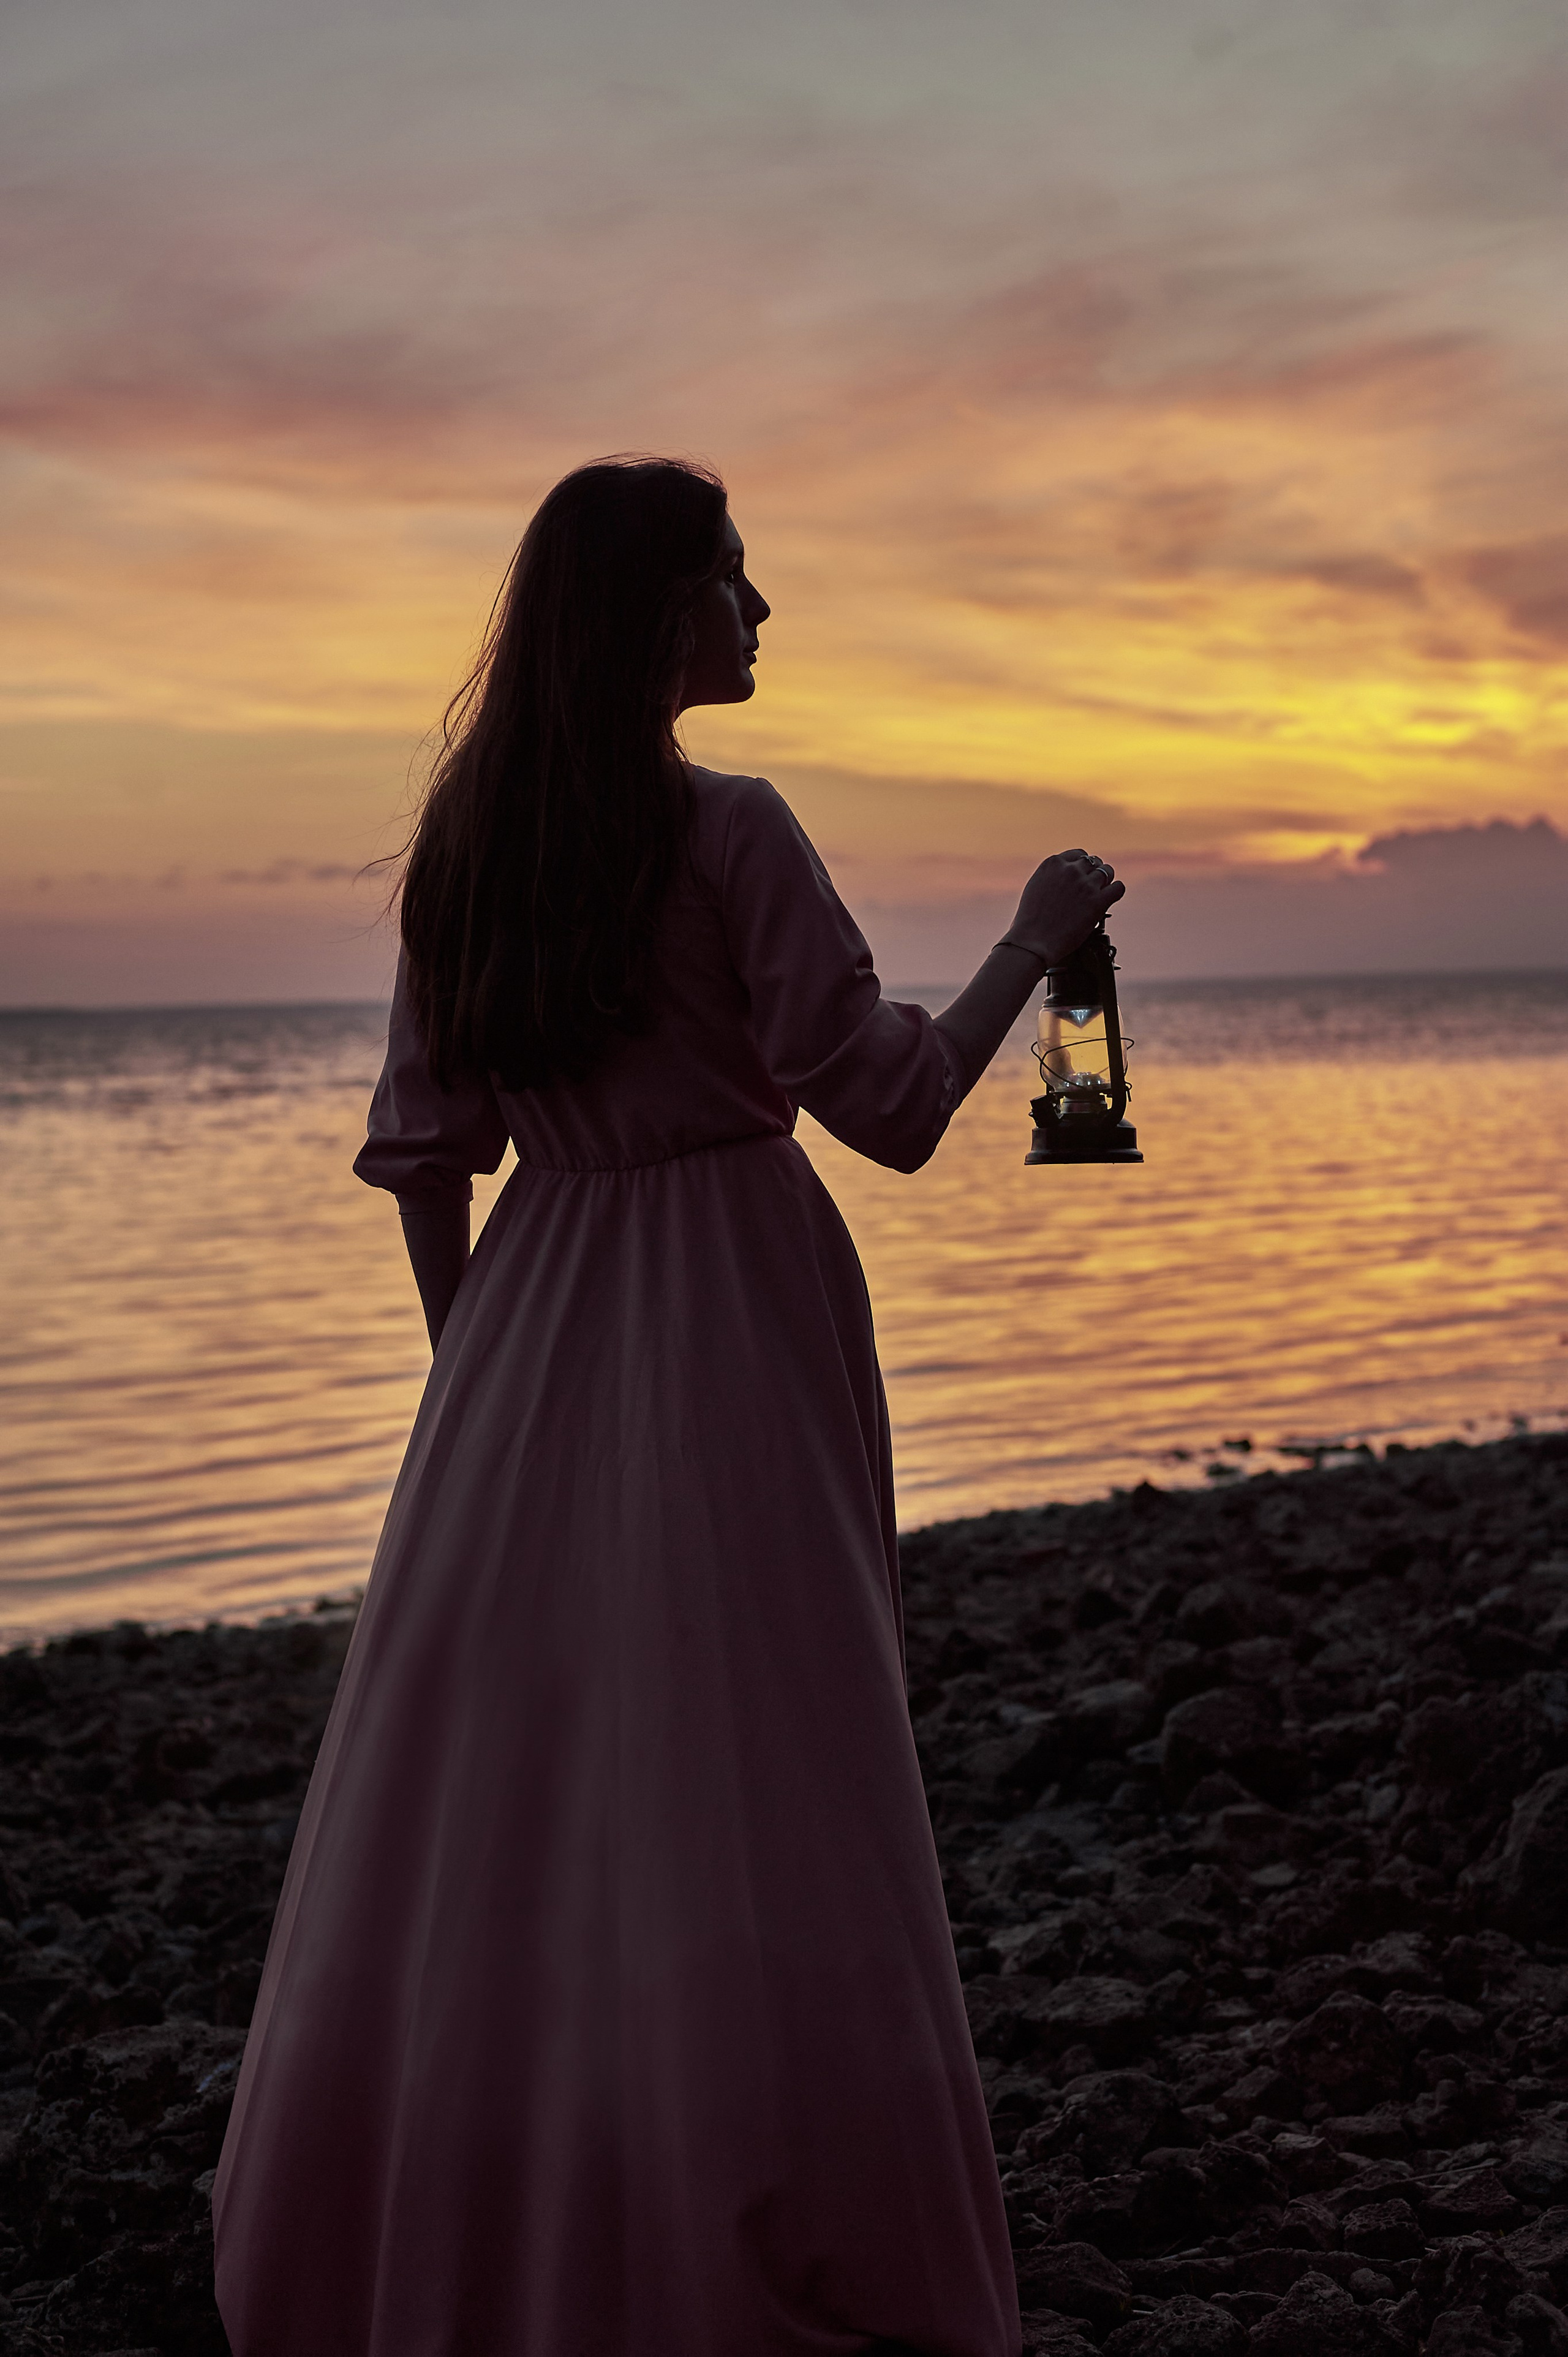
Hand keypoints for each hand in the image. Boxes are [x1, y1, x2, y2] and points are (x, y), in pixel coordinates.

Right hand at [1001, 849, 1123, 967]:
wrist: (1033, 942)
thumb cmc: (1029, 922)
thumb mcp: (1035, 888)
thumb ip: (1051, 878)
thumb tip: (1064, 880)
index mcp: (1052, 864)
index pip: (1077, 855)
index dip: (1082, 866)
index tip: (1083, 874)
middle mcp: (1070, 869)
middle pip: (1093, 862)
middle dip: (1094, 873)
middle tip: (1093, 886)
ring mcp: (1085, 884)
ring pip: (1107, 872)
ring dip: (1106, 881)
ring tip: (1102, 892)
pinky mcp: (1098, 901)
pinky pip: (1118, 888)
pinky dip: (1116, 891)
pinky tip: (1110, 898)